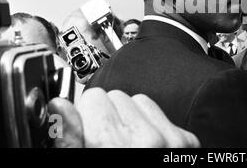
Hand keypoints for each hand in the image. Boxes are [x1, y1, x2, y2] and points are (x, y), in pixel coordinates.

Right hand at [48, 88, 199, 147]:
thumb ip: (69, 141)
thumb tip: (59, 107)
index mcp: (113, 145)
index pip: (93, 97)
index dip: (84, 118)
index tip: (86, 135)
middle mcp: (148, 138)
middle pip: (116, 97)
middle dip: (106, 116)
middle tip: (106, 146)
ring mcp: (172, 139)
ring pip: (139, 101)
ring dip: (129, 118)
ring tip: (125, 148)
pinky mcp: (188, 142)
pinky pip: (160, 114)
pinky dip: (151, 126)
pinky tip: (145, 150)